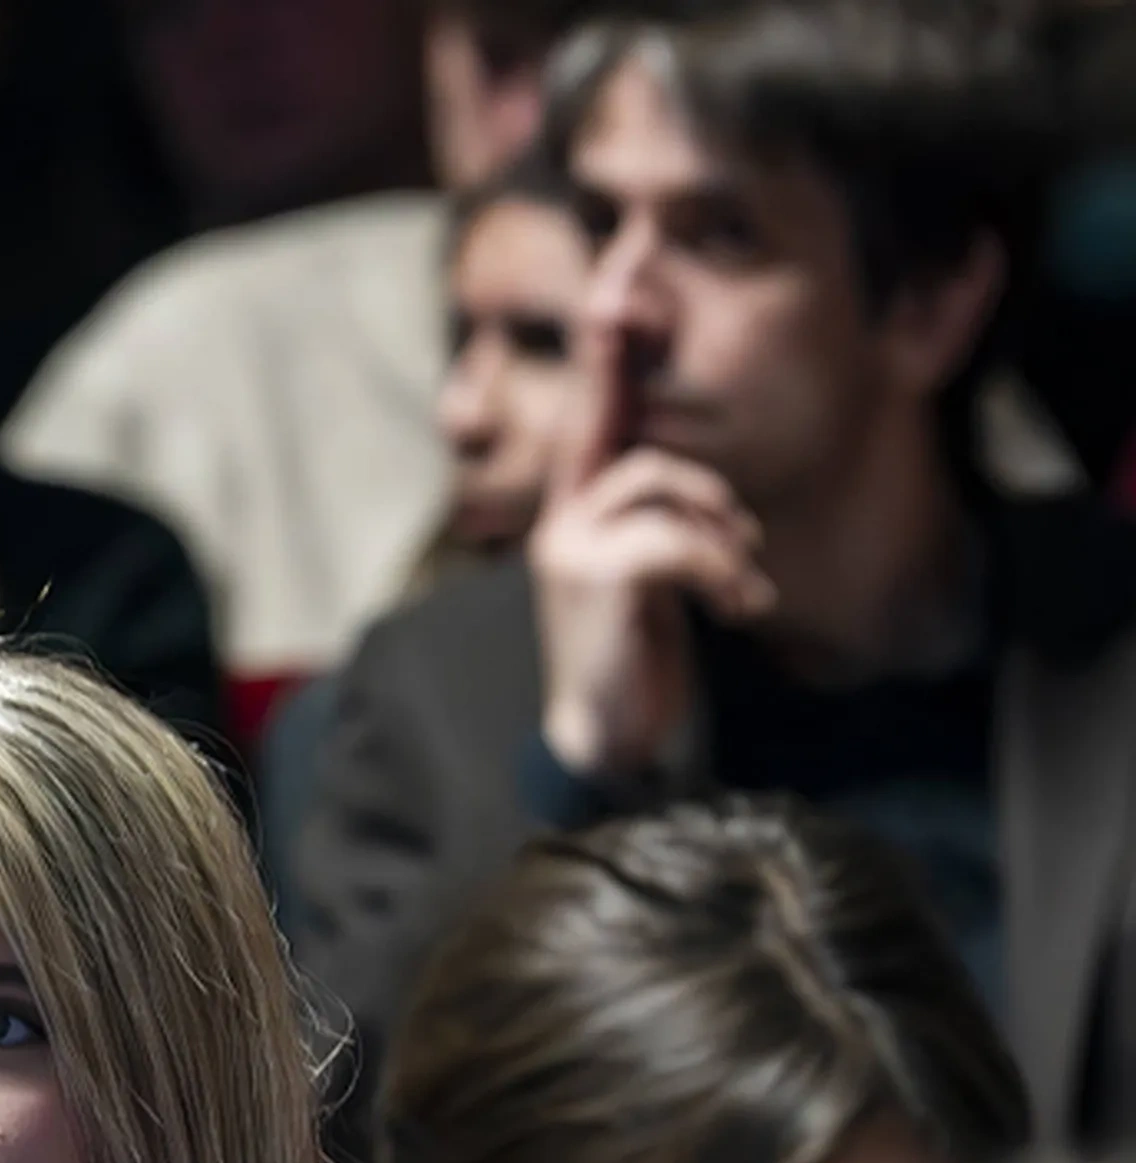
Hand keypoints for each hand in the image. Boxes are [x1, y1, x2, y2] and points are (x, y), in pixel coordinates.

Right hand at [528, 319, 772, 779]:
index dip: (605, 354)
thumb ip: (659, 527)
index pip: (593, 416)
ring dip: (721, 537)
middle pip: (634, 446)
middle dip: (702, 489)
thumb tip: (706, 502)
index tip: (616, 285)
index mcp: (574, 511)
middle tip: (742, 555)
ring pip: (662, 487)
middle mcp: (560, 518)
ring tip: (740, 592)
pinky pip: (675, 539)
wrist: (607, 738)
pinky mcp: (592, 576)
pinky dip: (721, 571)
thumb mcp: (648, 580)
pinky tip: (738, 611)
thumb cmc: (635, 658)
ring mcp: (569, 545)